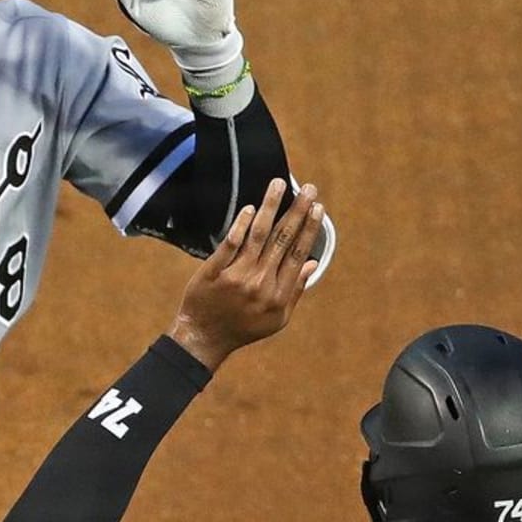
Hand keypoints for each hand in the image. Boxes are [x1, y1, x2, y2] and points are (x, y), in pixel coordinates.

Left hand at [167, 179, 323, 370]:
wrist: (204, 337)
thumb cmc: (243, 328)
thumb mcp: (277, 319)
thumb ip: (296, 291)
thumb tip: (313, 264)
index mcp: (278, 295)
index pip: (298, 254)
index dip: (309, 229)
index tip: (317, 208)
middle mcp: (260, 283)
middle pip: (282, 240)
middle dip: (297, 211)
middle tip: (308, 189)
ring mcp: (236, 276)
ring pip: (257, 235)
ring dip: (271, 207)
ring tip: (279, 184)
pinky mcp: (213, 271)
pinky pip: (230, 243)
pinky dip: (241, 225)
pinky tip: (251, 208)